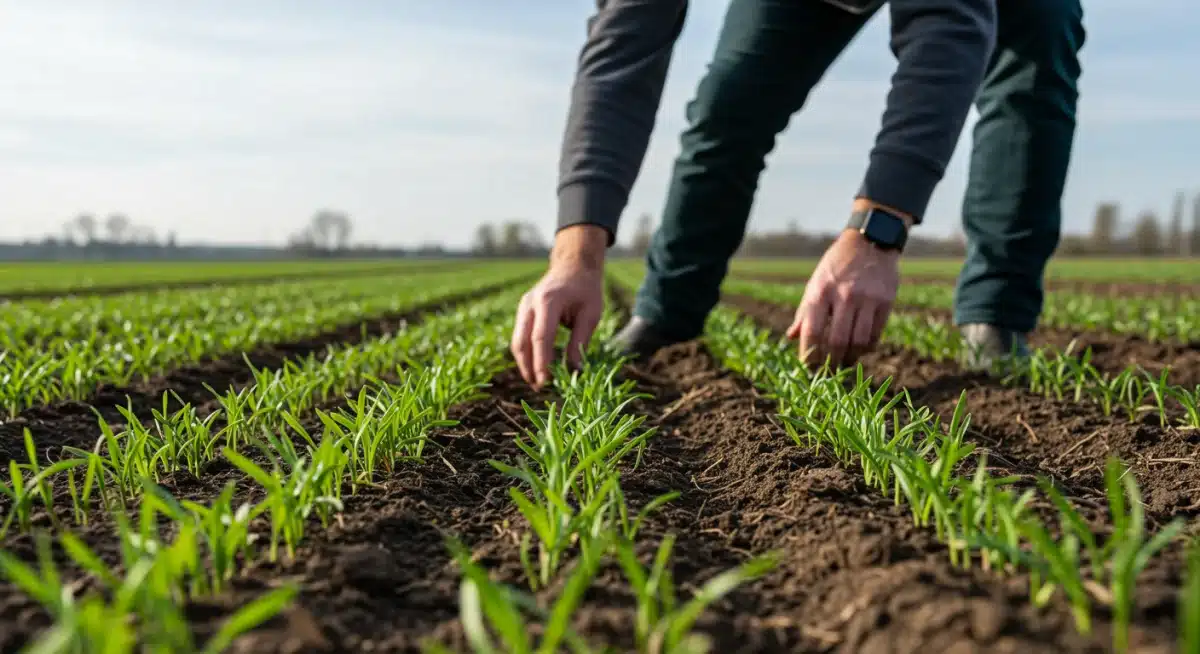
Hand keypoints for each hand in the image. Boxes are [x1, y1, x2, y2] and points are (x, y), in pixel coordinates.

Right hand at [511, 225, 606, 388]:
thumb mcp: (591, 314)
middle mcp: (530, 303)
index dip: (542, 362)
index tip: (547, 382)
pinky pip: (520, 335)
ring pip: (517, 340)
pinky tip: (534, 367)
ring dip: (524, 363)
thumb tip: (574, 371)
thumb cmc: (586, 290)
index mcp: (549, 301)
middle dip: (528, 367)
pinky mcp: (523, 311)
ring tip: (536, 382)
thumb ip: (580, 342)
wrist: (573, 266)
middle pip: (522, 341)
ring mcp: (523, 306)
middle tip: (539, 387)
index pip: (541, 337)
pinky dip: (525, 353)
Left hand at [786, 227, 900, 367]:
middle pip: (837, 341)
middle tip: (828, 372)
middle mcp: (843, 295)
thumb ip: (804, 311)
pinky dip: (867, 347)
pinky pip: (875, 334)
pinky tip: (860, 349)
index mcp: (820, 291)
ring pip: (859, 341)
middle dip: (831, 362)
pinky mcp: (885, 301)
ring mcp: (867, 298)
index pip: (812, 331)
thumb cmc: (837, 265)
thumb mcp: (816, 282)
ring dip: (850, 359)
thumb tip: (791, 337)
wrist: (870, 241)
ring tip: (844, 363)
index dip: (809, 355)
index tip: (809, 368)